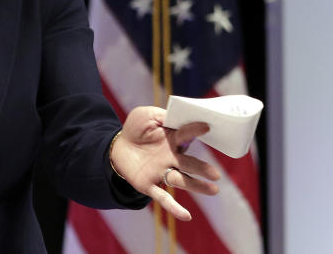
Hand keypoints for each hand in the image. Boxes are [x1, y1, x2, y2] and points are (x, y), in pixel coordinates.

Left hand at [110, 106, 220, 220]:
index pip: (185, 135)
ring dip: (197, 186)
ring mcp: (161, 172)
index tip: (206, 127)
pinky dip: (174, 208)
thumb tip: (176, 117)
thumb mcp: (146, 115)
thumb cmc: (136, 130)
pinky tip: (186, 216)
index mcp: (171, 140)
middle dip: (202, 169)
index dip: (194, 130)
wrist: (117, 147)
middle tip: (215, 174)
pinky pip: (163, 197)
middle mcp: (170, 158)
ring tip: (214, 190)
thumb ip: (162, 116)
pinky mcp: (149, 185)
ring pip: (181, 180)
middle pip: (189, 164)